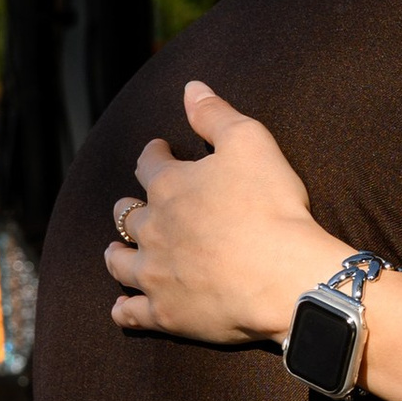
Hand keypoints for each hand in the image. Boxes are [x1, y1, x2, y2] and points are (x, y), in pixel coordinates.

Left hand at [106, 80, 341, 343]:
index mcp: (170, 186)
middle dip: (131, 206)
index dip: (154, 155)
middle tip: (138, 207)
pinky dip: (124, 309)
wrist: (285, 276)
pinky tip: (121, 307)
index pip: (149, 163)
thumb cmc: (272, 207)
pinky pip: (132, 313)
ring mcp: (155, 273)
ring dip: (117, 254)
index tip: (160, 152)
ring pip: (119, 262)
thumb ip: (215, 114)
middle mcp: (153, 228)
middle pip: (127, 214)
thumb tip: (191, 87)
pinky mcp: (165, 313)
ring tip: (117, 252)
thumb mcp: (250, 142)